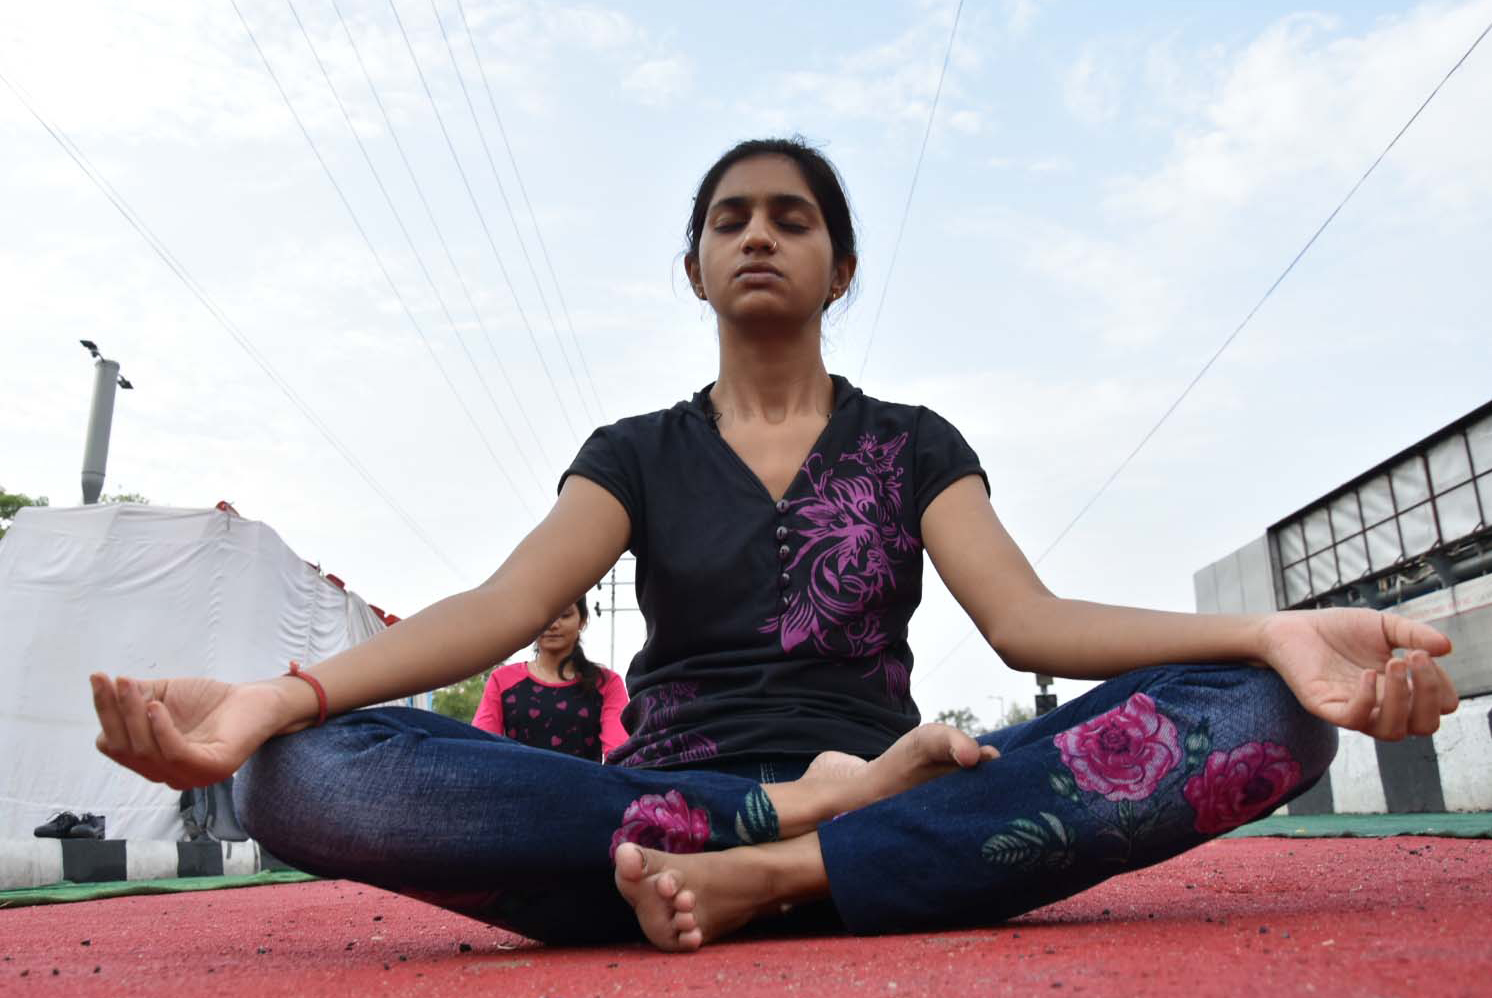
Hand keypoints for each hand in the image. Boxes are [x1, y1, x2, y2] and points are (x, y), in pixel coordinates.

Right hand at [90, 674, 291, 789]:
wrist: (257, 700)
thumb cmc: (210, 701)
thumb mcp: (163, 696)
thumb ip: (135, 698)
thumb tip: (106, 688)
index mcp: (151, 760)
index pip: (113, 743)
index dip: (104, 711)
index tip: (100, 678)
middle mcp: (166, 774)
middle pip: (124, 749)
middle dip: (114, 712)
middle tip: (116, 680)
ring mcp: (189, 776)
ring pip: (146, 752)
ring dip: (133, 716)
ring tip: (132, 687)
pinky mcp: (213, 769)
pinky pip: (176, 755)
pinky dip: (161, 731)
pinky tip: (156, 707)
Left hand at [1258, 608, 1457, 739]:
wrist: (1293, 626)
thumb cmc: (1339, 630)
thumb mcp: (1384, 626)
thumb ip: (1415, 634)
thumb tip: (1447, 648)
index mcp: (1400, 690)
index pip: (1438, 708)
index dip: (1442, 687)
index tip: (1426, 655)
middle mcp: (1381, 706)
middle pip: (1423, 727)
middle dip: (1429, 695)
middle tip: (1415, 658)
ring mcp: (1353, 709)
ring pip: (1392, 731)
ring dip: (1402, 699)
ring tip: (1394, 662)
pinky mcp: (1325, 707)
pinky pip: (1353, 720)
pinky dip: (1367, 700)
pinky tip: (1367, 673)